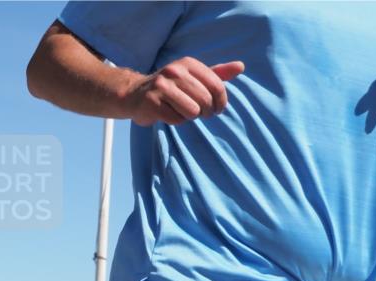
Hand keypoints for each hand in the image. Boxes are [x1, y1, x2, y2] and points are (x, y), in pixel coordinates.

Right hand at [128, 57, 244, 126]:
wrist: (134, 95)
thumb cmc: (170, 88)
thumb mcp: (193, 77)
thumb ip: (217, 73)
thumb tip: (241, 66)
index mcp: (188, 63)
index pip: (216, 85)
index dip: (221, 102)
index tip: (217, 109)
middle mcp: (175, 71)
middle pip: (205, 100)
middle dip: (206, 112)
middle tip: (200, 113)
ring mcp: (161, 86)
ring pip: (192, 111)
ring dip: (189, 116)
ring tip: (182, 111)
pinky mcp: (151, 102)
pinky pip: (176, 119)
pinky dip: (175, 121)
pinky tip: (168, 114)